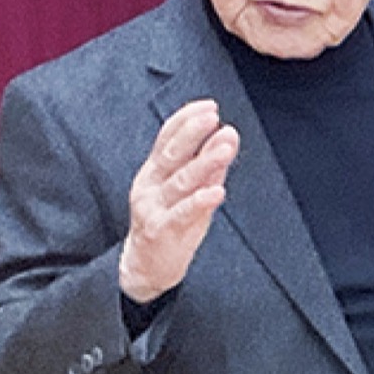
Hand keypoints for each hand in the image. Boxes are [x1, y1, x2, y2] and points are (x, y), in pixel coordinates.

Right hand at [119, 100, 239, 303]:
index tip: (208, 105)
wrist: (145, 267)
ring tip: (225, 146)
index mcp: (154, 171)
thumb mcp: (188, 190)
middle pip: (171, 154)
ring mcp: (154, 208)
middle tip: (212, 116)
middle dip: (192, 133)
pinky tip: (217, 190)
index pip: (167, 138)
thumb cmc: (170, 222)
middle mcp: (150, 185)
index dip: (186, 120)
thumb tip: (228, 134)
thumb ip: (207, 165)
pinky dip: (200, 201)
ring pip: (181, 181)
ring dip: (204, 162)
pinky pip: (183, 213)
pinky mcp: (162, 231)